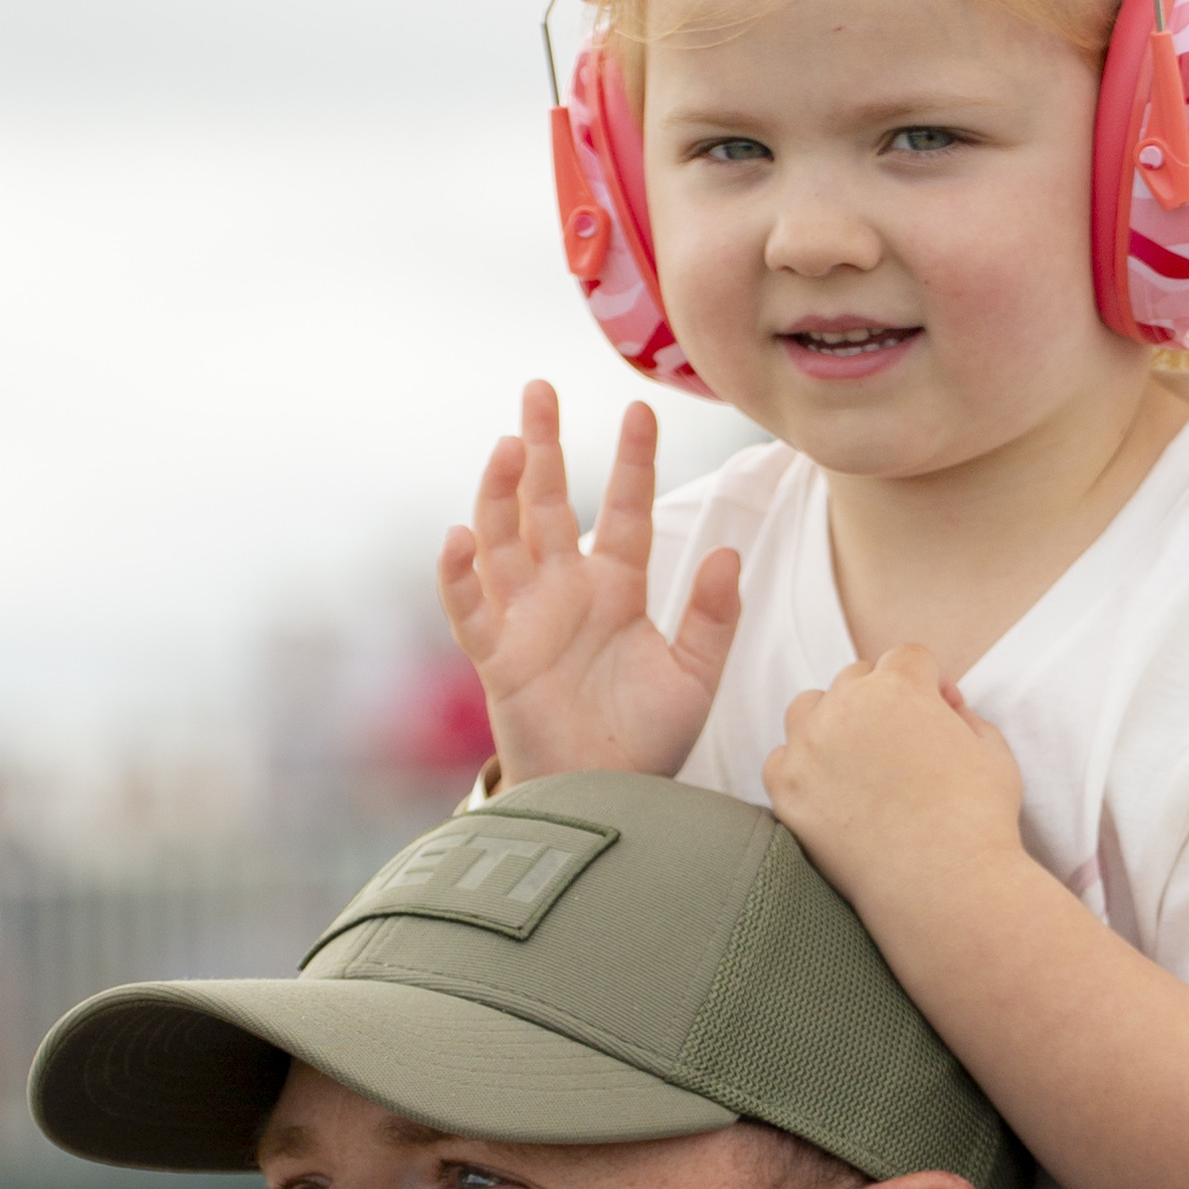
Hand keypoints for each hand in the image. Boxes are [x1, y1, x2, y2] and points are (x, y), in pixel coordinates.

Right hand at [438, 384, 740, 787]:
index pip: (624, 510)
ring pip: (503, 540)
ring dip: (500, 492)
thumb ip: (712, 617)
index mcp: (616, 588)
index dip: (632, 462)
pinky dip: (459, 574)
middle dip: (542, 445)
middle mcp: (565, 591)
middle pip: (547, 503)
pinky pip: (468, 609)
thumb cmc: (646, 740)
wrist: (606, 800)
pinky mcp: (496, 656)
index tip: (641, 410)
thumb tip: (729, 552)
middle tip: (540, 388)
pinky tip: (459, 537)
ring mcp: (525, 618)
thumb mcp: (694, 676)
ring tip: (507, 444)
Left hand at [757, 645, 1024, 917]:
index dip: (932, 682)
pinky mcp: (786, 790)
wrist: (943, 886)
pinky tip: (833, 792)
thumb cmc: (979, 820)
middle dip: (883, 700)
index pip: (908, 657)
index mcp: (899, 687)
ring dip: (833, 721)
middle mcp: (846, 707)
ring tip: (860, 760)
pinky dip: (803, 768)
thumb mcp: (994, 752)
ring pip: (810, 708)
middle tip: (905, 743)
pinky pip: (783, 759)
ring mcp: (808, 747)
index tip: (944, 713)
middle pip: (856, 678)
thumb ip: (965, 718)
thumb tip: (945, 712)